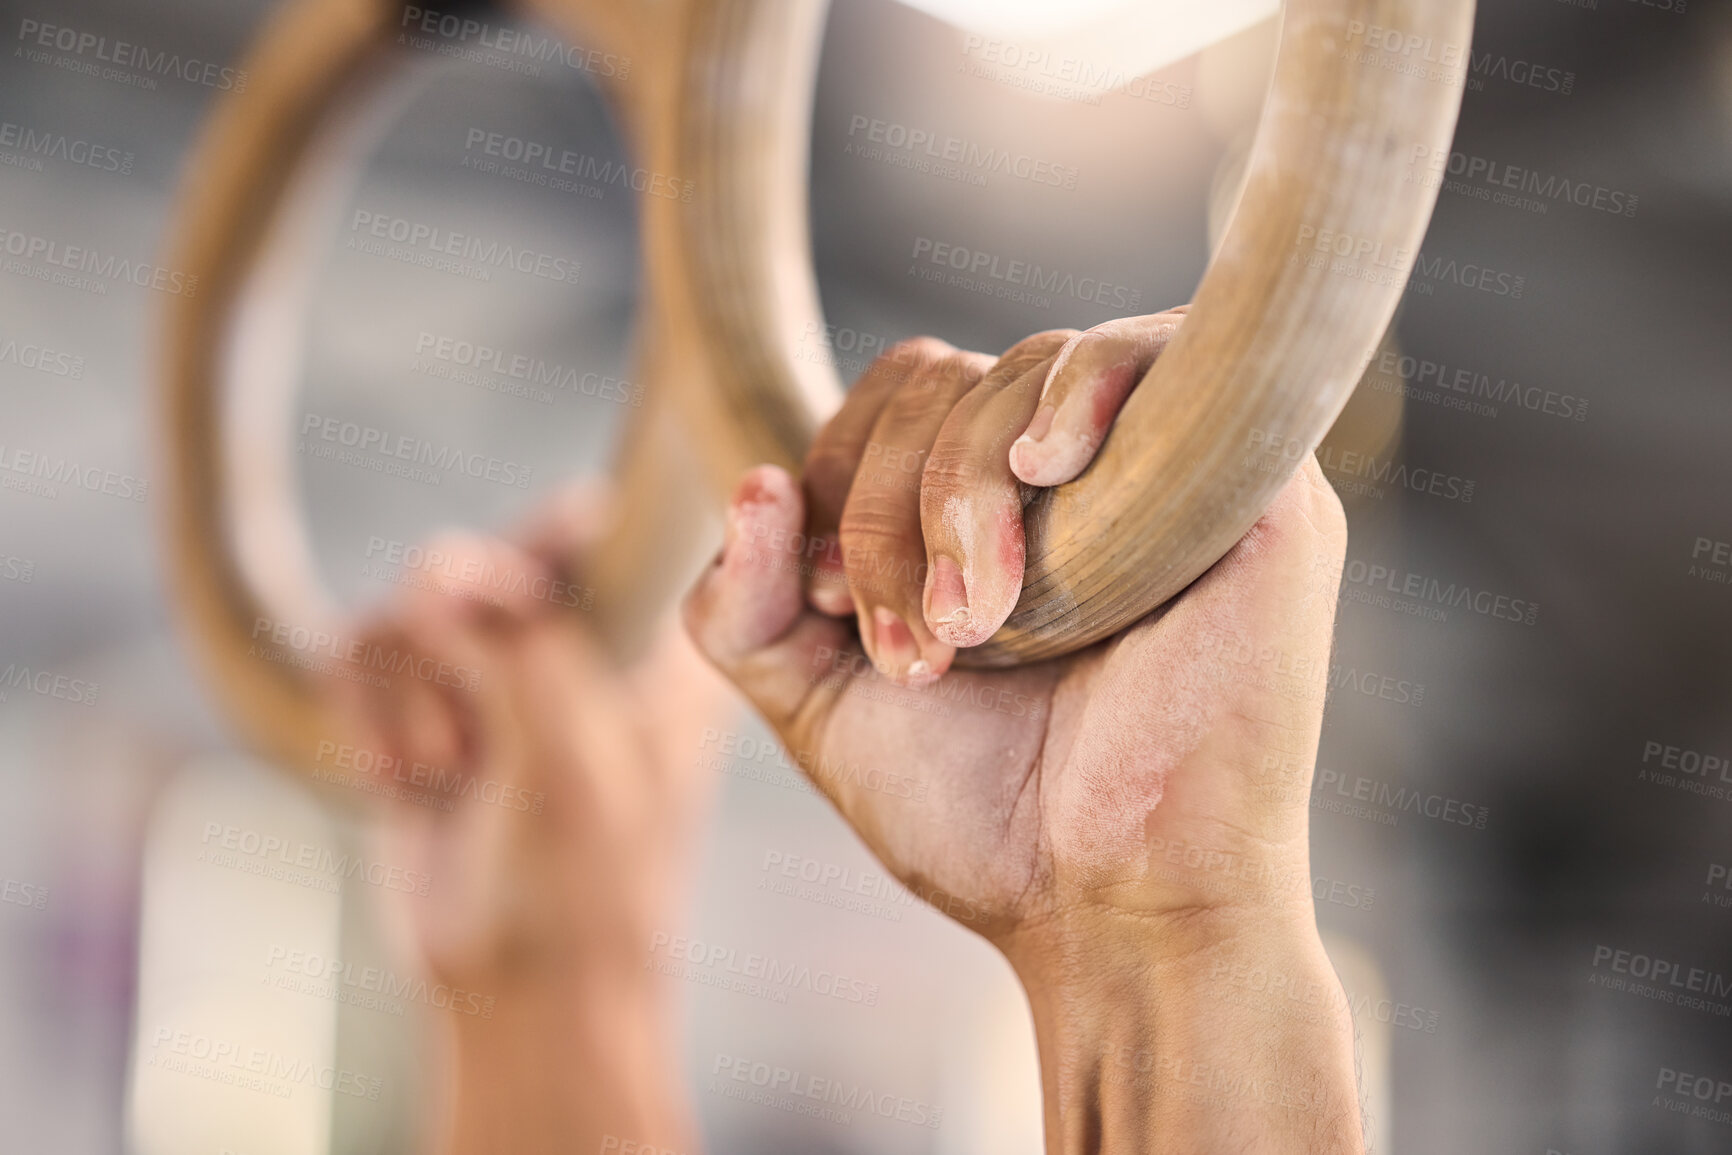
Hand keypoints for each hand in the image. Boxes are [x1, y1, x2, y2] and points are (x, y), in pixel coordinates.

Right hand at [329, 486, 723, 1154]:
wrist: (524, 993)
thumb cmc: (583, 882)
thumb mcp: (573, 753)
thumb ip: (520, 643)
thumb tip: (445, 563)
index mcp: (655, 639)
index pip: (602, 524)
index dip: (549, 540)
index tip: (521, 607)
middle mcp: (576, 641)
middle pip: (494, 551)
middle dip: (465, 633)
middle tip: (482, 717)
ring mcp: (495, 673)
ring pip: (415, 601)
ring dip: (417, 691)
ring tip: (453, 770)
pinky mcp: (423, 707)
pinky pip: (360, 648)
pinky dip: (371, 714)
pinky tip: (409, 781)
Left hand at [684, 311, 1363, 1151]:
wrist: (1110, 902)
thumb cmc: (983, 818)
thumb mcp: (822, 706)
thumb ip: (749, 606)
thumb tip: (748, 481)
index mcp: (989, 504)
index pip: (893, 398)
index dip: (836, 479)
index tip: (833, 610)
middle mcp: (1080, 472)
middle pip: (943, 380)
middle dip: (887, 511)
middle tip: (914, 648)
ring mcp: (1167, 467)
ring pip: (1022, 371)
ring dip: (961, 496)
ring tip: (979, 625)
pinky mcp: (1250, 481)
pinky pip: (1158, 348)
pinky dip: (1079, 390)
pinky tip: (1044, 467)